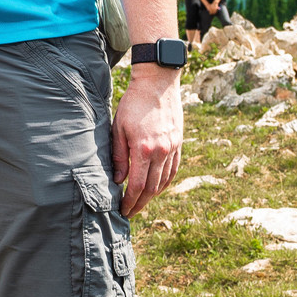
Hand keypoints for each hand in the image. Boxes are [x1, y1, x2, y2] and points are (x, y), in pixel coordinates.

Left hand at [112, 69, 182, 217]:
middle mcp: (162, 151)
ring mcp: (173, 148)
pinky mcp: (178, 143)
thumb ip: (118, 156)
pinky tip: (157, 188)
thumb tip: (118, 180)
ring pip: (164, 181)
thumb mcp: (118, 128)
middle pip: (152, 188)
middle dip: (140, 203)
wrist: (157, 83)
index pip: (138, 185)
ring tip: (141, 203)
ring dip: (153, 196)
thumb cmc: (133, 104)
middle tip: (130, 213)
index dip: (130, 201)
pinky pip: (173, 170)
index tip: (123, 210)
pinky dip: (165, 182)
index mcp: (144, 149)